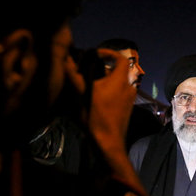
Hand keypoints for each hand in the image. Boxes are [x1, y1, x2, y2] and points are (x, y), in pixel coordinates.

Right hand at [68, 48, 144, 189]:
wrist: (108, 142)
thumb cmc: (96, 116)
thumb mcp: (82, 94)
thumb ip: (75, 75)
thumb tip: (66, 60)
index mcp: (121, 81)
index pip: (121, 59)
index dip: (109, 53)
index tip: (97, 54)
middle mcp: (129, 88)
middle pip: (118, 71)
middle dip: (103, 69)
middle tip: (88, 71)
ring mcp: (129, 100)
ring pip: (118, 84)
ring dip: (106, 81)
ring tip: (90, 85)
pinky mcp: (127, 109)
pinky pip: (119, 94)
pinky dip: (109, 92)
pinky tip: (96, 99)